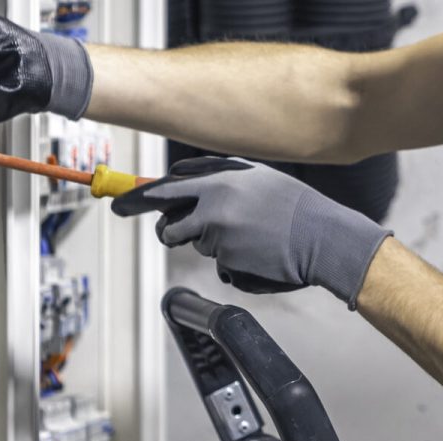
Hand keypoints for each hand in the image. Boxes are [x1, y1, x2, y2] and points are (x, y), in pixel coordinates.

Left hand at [112, 158, 392, 306]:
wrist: (323, 238)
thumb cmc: (293, 205)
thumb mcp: (256, 177)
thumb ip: (217, 177)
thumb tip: (181, 179)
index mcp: (217, 183)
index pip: (164, 190)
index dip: (138, 199)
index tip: (118, 205)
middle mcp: (212, 208)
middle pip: (168, 225)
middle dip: (166, 230)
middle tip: (171, 231)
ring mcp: (219, 237)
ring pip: (195, 244)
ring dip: (209, 242)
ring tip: (246, 235)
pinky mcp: (229, 261)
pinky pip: (218, 262)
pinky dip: (231, 259)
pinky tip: (257, 251)